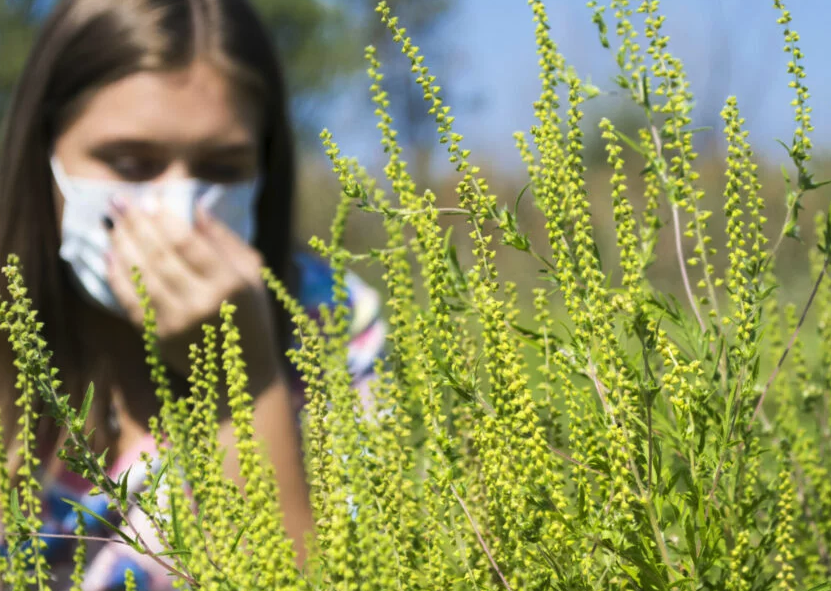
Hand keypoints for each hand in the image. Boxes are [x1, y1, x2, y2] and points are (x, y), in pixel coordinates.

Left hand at [106, 197, 280, 391]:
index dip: (165, 219)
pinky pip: (130, 300)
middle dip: (137, 225)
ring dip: (122, 245)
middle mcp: (201, 303)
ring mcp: (177, 322)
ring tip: (112, 223)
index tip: (150, 199)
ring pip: (140, 275)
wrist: (243, 374)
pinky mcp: (159, 337)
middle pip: (159, 255)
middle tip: (119, 201)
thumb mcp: (252, 274)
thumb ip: (225, 240)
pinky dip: (117, 276)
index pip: (187, 243)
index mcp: (229, 284)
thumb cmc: (251, 315)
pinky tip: (111, 255)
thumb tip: (194, 208)